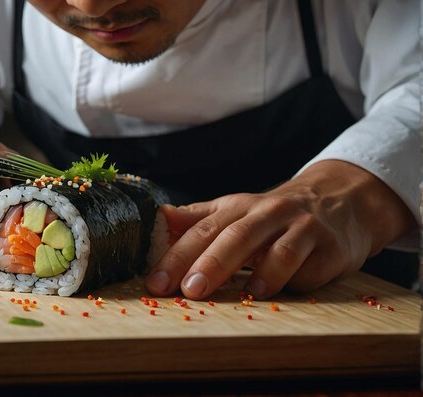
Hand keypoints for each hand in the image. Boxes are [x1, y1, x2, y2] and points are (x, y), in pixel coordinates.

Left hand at [145, 160, 416, 299]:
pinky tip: (283, 293)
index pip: (201, 230)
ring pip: (281, 251)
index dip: (176, 256)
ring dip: (263, 273)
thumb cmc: (272, 214)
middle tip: (191, 290)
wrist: (338, 199)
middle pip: (236, 237)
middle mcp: (268, 214)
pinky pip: (314, 267)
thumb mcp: (234, 210)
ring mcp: (302, 229)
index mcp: (237, 208)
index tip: (156, 283)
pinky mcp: (332, 247)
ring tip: (247, 294)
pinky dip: (297, 281)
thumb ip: (196, 218)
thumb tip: (157, 219)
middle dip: (212, 263)